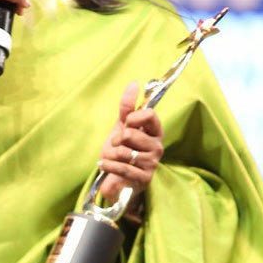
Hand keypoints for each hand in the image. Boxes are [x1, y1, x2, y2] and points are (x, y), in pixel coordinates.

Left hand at [98, 81, 163, 203]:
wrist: (115, 178)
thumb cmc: (121, 151)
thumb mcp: (122, 127)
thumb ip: (127, 107)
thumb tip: (134, 84)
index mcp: (155, 131)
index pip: (149, 114)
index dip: (132, 118)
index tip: (126, 124)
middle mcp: (157, 147)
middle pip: (130, 134)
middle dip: (116, 140)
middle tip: (117, 146)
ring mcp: (152, 164)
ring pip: (123, 151)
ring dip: (110, 155)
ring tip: (112, 159)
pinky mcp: (144, 179)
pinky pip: (121, 167)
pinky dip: (108, 166)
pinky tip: (105, 165)